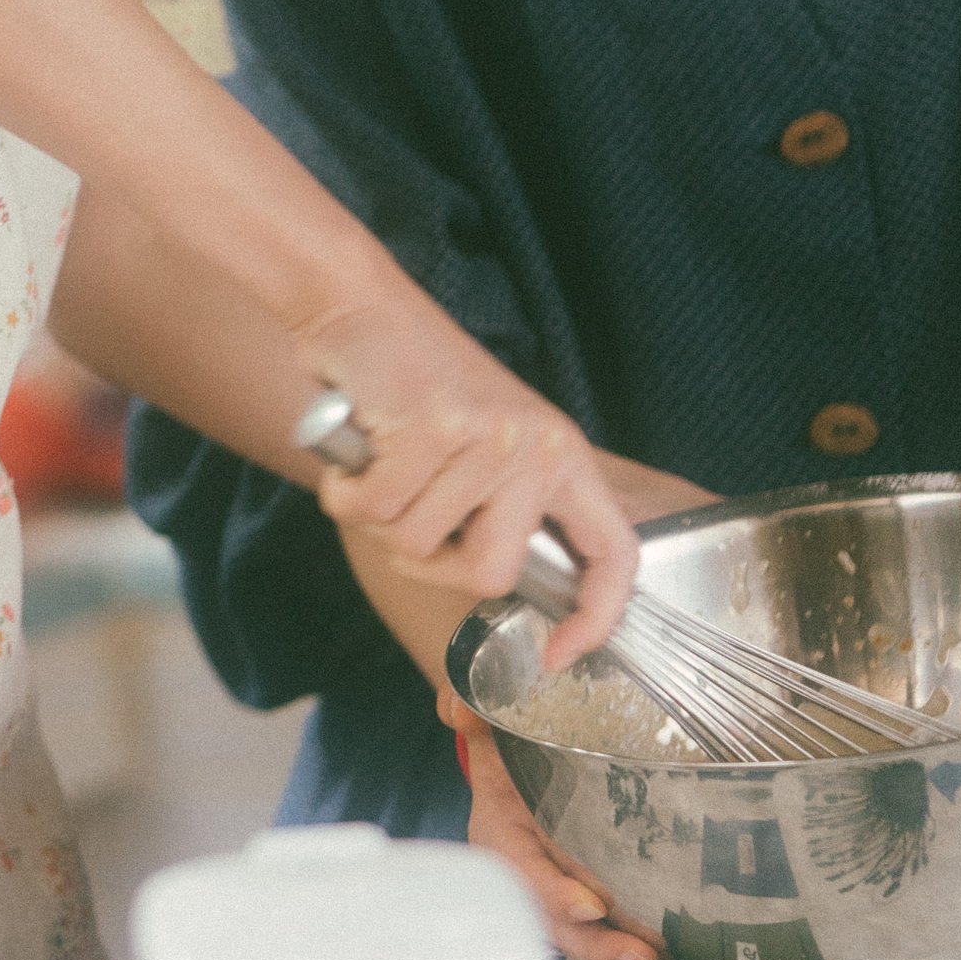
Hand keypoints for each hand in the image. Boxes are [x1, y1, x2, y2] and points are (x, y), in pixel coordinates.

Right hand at [298, 296, 638, 659]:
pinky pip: (373, 509)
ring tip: (380, 460)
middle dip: (430, 562)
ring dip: (376, 514)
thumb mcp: (485, 441)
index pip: (613, 553)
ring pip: (416, 544)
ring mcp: (486, 438)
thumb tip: (491, 585)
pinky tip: (356, 448)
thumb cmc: (411, 383)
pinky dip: (347, 491)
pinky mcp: (429, 429)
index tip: (560, 655)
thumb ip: (501, 505)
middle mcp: (535, 448)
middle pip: (489, 573)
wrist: (358, 304)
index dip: (596, 616)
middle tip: (405, 512)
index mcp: (562, 456)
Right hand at [461, 724, 663, 959]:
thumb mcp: (496, 731)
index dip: (554, 894)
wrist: (517, 763)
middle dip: (595, 945)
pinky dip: (625, 956)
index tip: (591, 909)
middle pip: (555, 923)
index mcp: (500, 837)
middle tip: (640, 955)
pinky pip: (598, 937)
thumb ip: (482, 719)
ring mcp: (553, 895)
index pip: (525, 871)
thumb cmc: (512, 749)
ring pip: (579, 939)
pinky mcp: (581, 904)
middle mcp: (525, 876)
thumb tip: (458, 707)